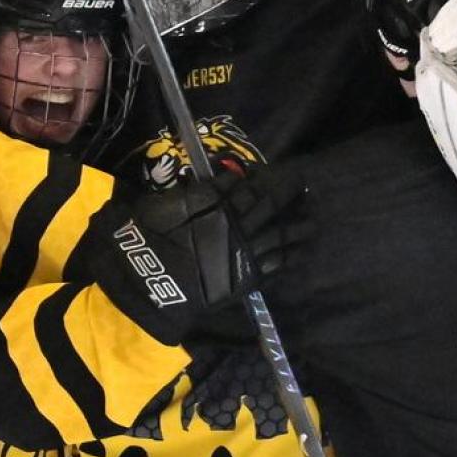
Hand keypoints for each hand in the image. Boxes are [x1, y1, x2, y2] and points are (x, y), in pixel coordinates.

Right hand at [87, 158, 307, 343]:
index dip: (262, 176)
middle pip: (271, 203)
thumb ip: (192, 193)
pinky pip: (277, 262)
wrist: (145, 284)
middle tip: (303, 184)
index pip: (247, 184)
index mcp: (215, 202)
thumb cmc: (144, 240)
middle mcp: (236, 223)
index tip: (271, 172)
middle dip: (289, 192)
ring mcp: (244, 250)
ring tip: (312, 218)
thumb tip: (219, 182)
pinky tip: (301, 249)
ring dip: (299, 224)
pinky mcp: (246, 276)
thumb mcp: (161, 205)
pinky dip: (292, 254)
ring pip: (281, 232)